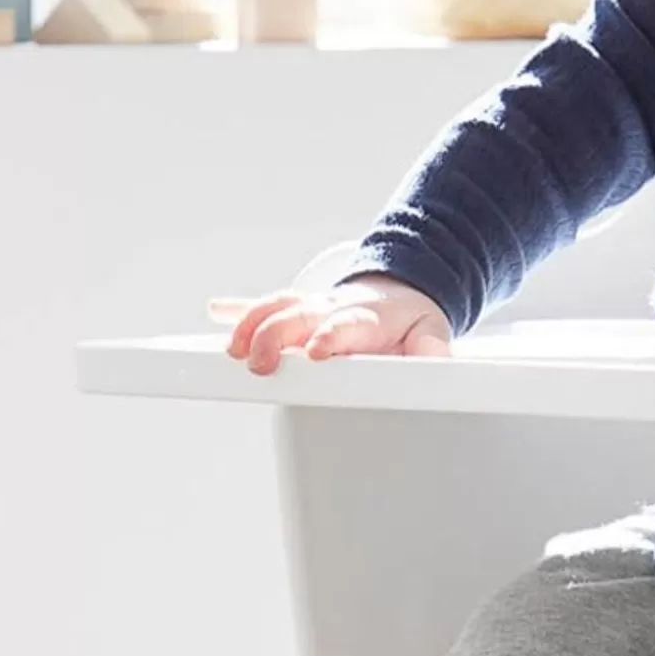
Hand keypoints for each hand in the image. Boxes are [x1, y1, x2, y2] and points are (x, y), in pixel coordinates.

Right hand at [209, 276, 453, 376]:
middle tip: (259, 363)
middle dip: (274, 338)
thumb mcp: (430, 333)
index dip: (330, 337)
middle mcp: (332, 307)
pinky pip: (263, 305)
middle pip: (298, 317)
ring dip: (250, 325)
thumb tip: (438, 364)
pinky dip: (238, 309)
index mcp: (365, 317)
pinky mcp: (296, 308)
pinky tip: (216, 311)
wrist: (401, 291)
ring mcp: (311, 306)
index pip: (345, 326)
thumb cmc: (410, 320)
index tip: (316, 354)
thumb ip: (432, 349)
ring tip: (232, 350)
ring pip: (275, 308)